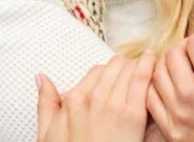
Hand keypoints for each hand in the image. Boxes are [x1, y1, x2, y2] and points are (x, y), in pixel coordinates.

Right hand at [36, 52, 155, 141]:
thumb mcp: (49, 134)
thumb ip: (46, 102)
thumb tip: (41, 79)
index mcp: (74, 101)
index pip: (96, 70)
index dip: (107, 71)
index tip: (114, 74)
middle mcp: (93, 99)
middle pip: (113, 66)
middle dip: (123, 65)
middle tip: (130, 68)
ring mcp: (114, 105)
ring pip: (128, 67)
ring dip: (137, 63)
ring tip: (144, 62)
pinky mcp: (133, 115)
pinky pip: (141, 78)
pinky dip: (148, 66)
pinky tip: (151, 60)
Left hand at [146, 29, 193, 141]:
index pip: (193, 42)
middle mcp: (191, 93)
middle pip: (172, 55)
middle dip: (184, 47)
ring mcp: (179, 114)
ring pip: (157, 75)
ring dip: (168, 64)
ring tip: (182, 66)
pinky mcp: (173, 132)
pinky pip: (151, 101)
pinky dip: (156, 87)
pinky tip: (170, 85)